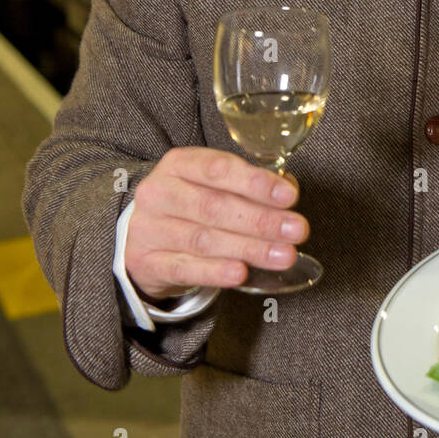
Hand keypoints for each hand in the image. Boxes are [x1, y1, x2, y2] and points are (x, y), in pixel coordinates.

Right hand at [124, 147, 308, 300]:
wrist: (142, 237)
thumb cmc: (189, 205)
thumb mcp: (211, 185)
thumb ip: (247, 185)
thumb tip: (288, 191)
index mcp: (179, 164)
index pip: (218, 168)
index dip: (255, 183)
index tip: (289, 196)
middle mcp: (159, 192)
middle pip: (214, 207)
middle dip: (261, 220)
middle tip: (296, 230)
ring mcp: (149, 229)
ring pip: (204, 240)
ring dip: (249, 248)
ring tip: (284, 255)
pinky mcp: (147, 262)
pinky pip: (184, 268)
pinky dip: (215, 272)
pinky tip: (241, 273)